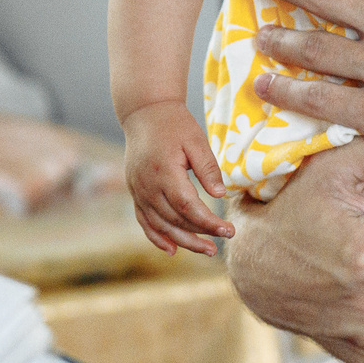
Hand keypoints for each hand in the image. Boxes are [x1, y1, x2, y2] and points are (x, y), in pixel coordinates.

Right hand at [121, 100, 232, 254]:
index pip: (187, 206)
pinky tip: (172, 250)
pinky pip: (144, 221)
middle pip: (174, 219)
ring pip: (160, 225)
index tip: (228, 230)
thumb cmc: (174, 124)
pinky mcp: (135, 192)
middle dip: (199, 235)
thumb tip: (221, 196)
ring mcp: (138, 190)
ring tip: (206, 249)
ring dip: (182, 241)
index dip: (208, 222)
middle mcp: (147, 185)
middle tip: (222, 243)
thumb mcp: (196, 141)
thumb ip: (208, 169)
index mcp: (164, 171)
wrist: (144, 113)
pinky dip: (157, 237)